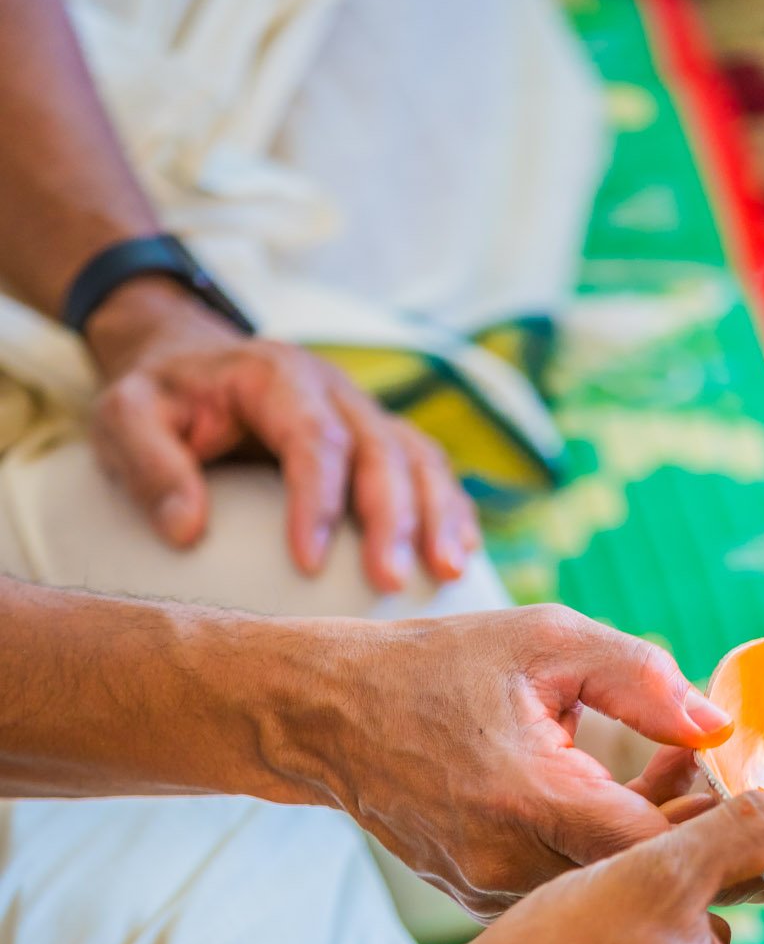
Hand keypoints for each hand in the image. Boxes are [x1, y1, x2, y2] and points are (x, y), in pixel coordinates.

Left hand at [84, 280, 478, 590]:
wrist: (188, 360)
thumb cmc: (160, 399)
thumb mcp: (124, 418)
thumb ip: (147, 464)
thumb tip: (187, 530)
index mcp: (277, 376)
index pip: (313, 437)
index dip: (318, 500)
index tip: (309, 563)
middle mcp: (334, 391)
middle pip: (382, 449)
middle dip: (394, 518)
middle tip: (393, 582)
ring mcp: (365, 414)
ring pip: (419, 458)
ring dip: (440, 516)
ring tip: (449, 573)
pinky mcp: (381, 442)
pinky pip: (430, 471)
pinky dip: (452, 511)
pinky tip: (460, 557)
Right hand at [326, 603, 733, 916]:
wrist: (327, 714)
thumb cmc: (436, 665)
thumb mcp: (545, 641)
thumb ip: (639, 677)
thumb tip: (714, 725)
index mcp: (530, 796)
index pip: (654, 847)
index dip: (714, 828)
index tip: (742, 793)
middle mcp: (507, 861)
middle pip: (636, 884)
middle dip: (688, 842)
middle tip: (718, 789)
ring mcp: (486, 890)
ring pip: (600, 895)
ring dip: (641, 850)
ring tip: (664, 783)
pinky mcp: (475, 899)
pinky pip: (560, 893)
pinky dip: (594, 858)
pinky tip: (607, 806)